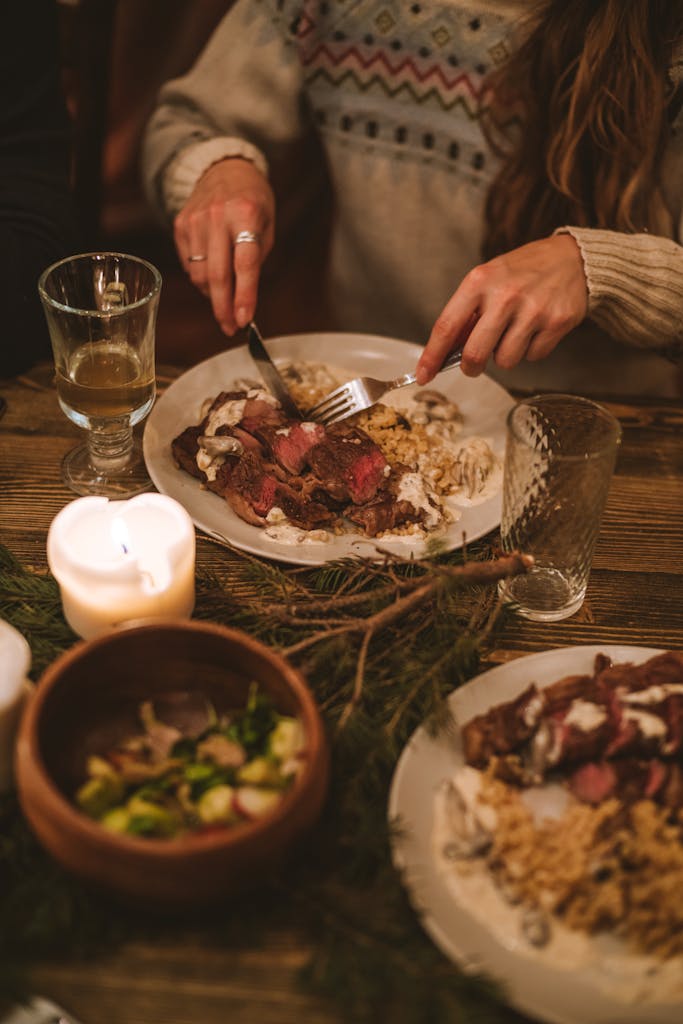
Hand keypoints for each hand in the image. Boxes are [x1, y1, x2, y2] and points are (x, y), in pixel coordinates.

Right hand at [173, 158, 274, 334]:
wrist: (223, 169)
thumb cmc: (252, 201)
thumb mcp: (267, 224)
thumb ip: (257, 259)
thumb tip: (243, 299)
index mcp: (245, 214)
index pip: (245, 263)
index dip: (244, 295)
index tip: (244, 320)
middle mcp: (217, 216)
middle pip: (216, 275)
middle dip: (223, 307)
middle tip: (230, 327)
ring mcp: (195, 221)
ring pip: (200, 274)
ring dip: (213, 296)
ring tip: (225, 301)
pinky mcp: (180, 225)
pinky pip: (189, 265)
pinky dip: (201, 279)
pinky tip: (212, 277)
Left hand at [416, 234, 587, 382]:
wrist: (572, 258)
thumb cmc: (522, 272)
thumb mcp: (487, 280)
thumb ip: (467, 313)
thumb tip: (446, 352)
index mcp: (479, 281)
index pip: (447, 326)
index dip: (432, 356)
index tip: (423, 375)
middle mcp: (505, 295)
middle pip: (475, 354)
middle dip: (471, 367)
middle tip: (474, 364)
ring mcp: (533, 310)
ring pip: (505, 361)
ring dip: (505, 356)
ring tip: (514, 333)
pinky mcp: (556, 323)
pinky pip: (533, 357)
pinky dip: (531, 350)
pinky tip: (535, 329)